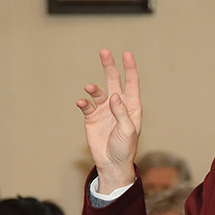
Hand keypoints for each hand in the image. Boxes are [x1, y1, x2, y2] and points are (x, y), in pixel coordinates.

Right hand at [76, 49, 141, 193]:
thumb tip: (114, 96)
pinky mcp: (92, 117)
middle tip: (104, 52)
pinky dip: (84, 102)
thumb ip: (121, 113)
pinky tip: (82, 103)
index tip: (126, 54)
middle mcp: (117, 105)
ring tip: (89, 89)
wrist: (111, 163)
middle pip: (113, 80)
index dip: (129, 68)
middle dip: (109, 66)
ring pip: (98, 92)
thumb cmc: (125, 148)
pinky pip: (87, 105)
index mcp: (131, 106)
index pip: (131, 83)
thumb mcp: (128, 131)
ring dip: (93, 89)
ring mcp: (104, 110)